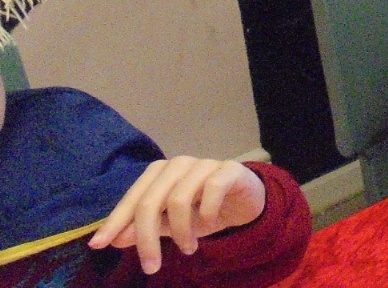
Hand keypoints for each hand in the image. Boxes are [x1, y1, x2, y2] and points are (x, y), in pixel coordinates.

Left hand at [88, 158, 265, 274]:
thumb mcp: (170, 225)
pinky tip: (209, 223)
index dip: (114, 222)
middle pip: (151, 201)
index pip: (132, 198)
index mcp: (160, 173)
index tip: (98, 246)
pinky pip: (211, 190)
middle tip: (151, 267)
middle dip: (147, 238)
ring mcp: (204, 164)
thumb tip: (113, 239)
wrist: (245, 201)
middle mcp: (178, 164)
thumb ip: (144, 229)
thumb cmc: (202, 211)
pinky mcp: (228, 168)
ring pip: (178, 199)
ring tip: (187, 249)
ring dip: (181, 232)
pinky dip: (206, 213)